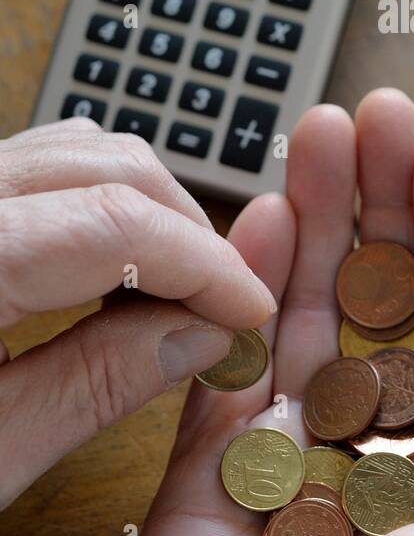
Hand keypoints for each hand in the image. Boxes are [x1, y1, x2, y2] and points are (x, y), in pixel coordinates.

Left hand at [0, 118, 276, 508]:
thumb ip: (89, 385)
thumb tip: (196, 335)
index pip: (117, 222)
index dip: (205, 265)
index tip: (253, 312)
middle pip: (109, 165)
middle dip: (186, 231)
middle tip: (221, 306)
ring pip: (78, 149)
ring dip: (143, 207)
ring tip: (169, 288)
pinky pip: (37, 163)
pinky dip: (91, 198)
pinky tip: (102, 266)